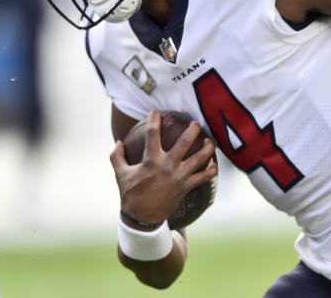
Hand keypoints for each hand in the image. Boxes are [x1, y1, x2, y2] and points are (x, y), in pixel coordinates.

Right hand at [110, 110, 217, 226]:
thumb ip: (117, 156)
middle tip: (195, 123)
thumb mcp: (120, 174)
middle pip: (185, 142)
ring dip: (208, 147)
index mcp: (150, 160)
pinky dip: (212, 169)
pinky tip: (213, 162)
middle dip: (193, 129)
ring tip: (209, 140)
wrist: (142, 218)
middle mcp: (167, 166)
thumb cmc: (131, 194)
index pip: (152, 134)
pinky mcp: (187, 186)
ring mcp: (179, 176)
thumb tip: (118, 141)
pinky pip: (205, 176)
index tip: (156, 112)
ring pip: (201, 158)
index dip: (154, 120)